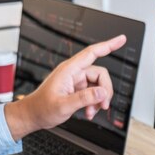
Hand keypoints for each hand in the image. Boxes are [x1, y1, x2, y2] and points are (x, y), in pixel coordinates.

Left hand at [5, 35, 126, 139]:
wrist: (33, 116)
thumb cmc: (42, 108)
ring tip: (91, 111)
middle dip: (105, 91)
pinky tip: (88, 112)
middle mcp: (74, 73)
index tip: (121, 39)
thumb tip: (102, 93)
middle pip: (101, 74)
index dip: (108, 45)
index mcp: (69, 70)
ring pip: (99, 85)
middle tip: (103, 105)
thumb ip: (84, 98)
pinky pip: (94, 93)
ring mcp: (77, 81)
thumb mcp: (63, 105)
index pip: (92, 53)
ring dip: (99, 100)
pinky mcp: (78, 90)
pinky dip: (94, 104)